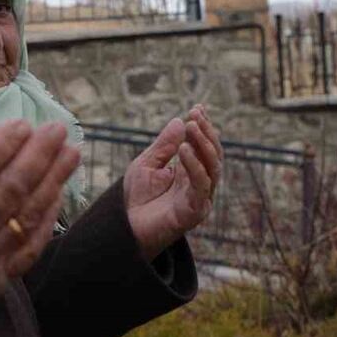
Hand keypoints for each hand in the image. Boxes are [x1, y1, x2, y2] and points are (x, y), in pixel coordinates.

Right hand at [0, 120, 79, 336]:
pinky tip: (58, 195)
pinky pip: (28, 249)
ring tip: (72, 154)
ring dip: (53, 182)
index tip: (23, 123)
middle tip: (58, 129)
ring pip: (26, 216)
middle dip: (39, 155)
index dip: (4, 144)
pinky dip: (47, 221)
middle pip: (10, 189)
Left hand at [123, 104, 222, 260]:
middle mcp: (199, 184)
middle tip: (195, 115)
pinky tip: (185, 150)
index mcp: (189, 172)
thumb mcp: (146, 164)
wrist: (124, 228)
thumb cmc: (135, 199)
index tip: (197, 108)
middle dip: (206, 133)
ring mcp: (200, 198)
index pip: (203, 146)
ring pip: (212, 168)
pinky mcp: (195, 212)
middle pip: (213, 155)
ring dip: (203, 145)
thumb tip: (180, 120)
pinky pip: (201, 186)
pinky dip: (195, 166)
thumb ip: (163, 145)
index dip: (203, 127)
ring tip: (191, 127)